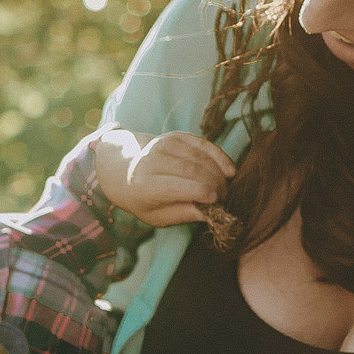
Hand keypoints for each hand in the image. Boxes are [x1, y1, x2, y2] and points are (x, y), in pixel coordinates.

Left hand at [95, 127, 235, 226]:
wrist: (124, 171)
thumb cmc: (144, 199)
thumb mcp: (157, 216)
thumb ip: (183, 214)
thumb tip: (210, 214)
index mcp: (144, 184)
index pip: (178, 186)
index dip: (201, 193)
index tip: (217, 200)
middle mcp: (152, 160)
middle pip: (192, 170)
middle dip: (214, 183)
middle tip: (225, 195)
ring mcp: (163, 144)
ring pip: (199, 156)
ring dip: (218, 171)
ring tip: (226, 186)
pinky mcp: (175, 136)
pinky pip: (202, 144)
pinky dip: (218, 156)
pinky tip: (229, 169)